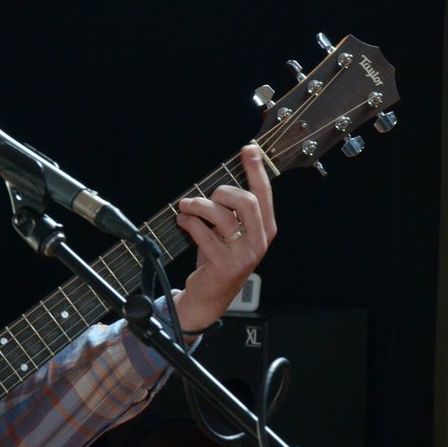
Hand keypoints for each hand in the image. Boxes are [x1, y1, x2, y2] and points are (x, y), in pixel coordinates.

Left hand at [172, 145, 276, 331]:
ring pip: (221, 216)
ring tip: (185, 207)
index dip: (256, 170)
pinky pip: (204, 233)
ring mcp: (243, 254)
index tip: (249, 150)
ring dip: (198, 205)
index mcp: (265, 229)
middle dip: (221, 193)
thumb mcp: (231, 234)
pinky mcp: (223, 264)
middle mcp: (258, 240)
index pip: (264, 194)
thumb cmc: (218, 259)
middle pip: (245, 201)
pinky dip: (189, 222)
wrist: (210, 295)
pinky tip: (182, 221)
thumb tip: (220, 184)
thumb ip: (231, 212)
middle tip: (206, 197)